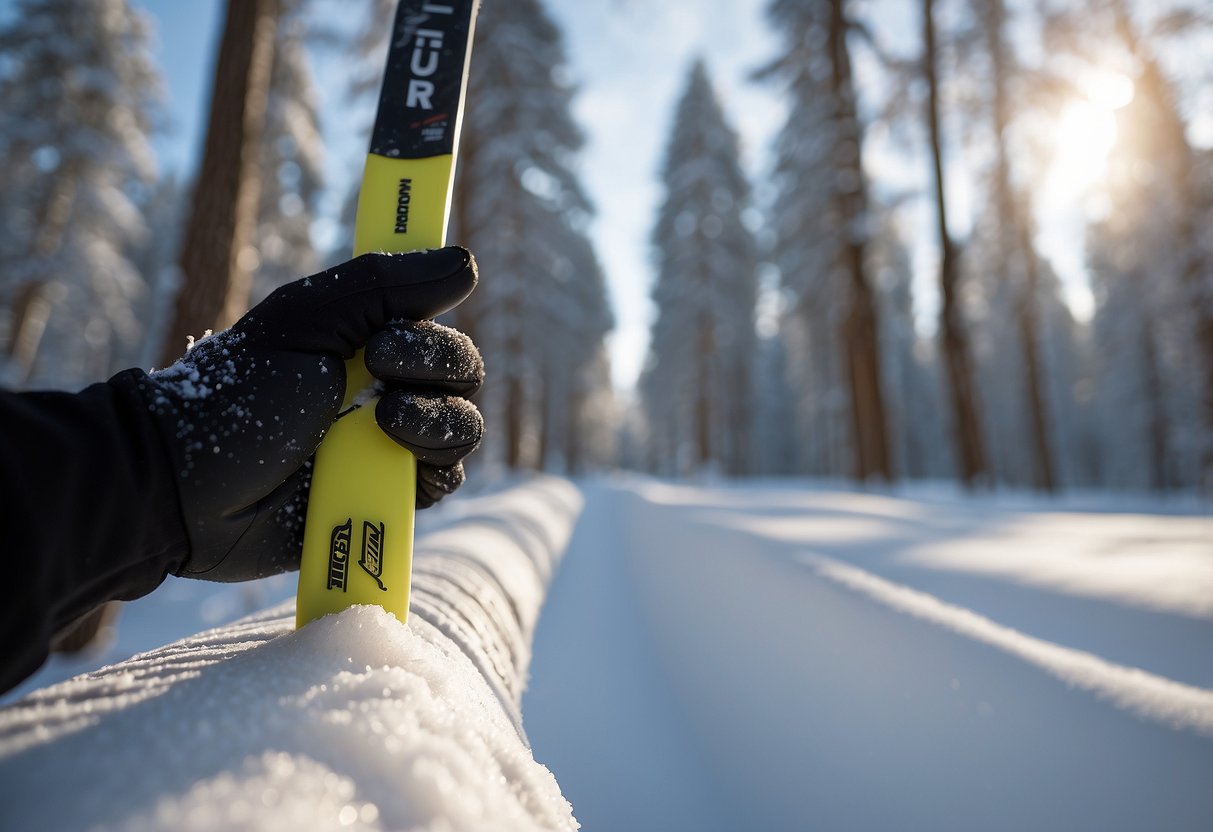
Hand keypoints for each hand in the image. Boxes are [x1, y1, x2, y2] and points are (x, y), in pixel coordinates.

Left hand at [133, 247, 484, 581]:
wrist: (190, 485)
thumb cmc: (236, 395)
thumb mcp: (306, 321)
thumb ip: (382, 287)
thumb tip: (464, 262)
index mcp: (368, 342)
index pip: (437, 323)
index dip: (435, 322)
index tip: (399, 324)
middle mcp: (388, 390)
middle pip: (463, 372)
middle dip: (436, 363)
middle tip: (378, 363)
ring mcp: (391, 445)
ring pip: (463, 427)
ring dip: (436, 417)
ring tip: (382, 421)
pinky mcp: (388, 495)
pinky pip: (444, 478)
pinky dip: (429, 465)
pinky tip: (386, 459)